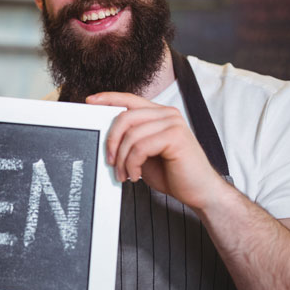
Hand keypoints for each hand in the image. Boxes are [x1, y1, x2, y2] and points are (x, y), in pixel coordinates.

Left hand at [87, 92, 226, 211]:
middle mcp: (167, 114)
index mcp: (160, 114)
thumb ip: (131, 140)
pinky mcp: (176, 137)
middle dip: (111, 141)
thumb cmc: (174, 174)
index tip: (90, 101)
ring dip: (121, 159)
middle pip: (125, 117)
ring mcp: (173, 123)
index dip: (108, 98)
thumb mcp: (145, 153)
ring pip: (131, 135)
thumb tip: (106, 137)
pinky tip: (135, 175)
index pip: (130, 99)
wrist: (200, 191)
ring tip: (124, 174)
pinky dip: (132, 164)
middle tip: (110, 161)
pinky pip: (140, 147)